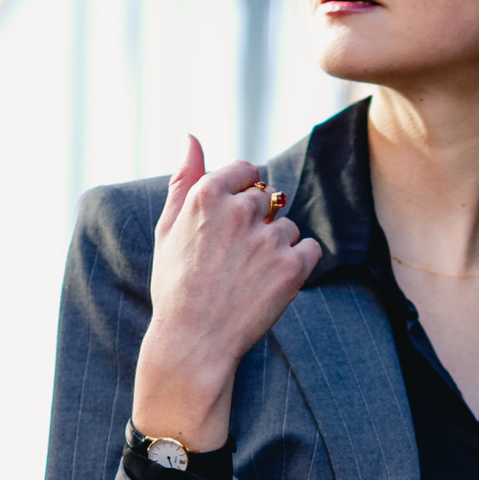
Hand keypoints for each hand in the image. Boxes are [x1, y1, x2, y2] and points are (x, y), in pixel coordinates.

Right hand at [133, 135, 320, 450]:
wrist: (193, 341)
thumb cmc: (175, 287)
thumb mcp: (167, 230)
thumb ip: (183, 181)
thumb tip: (192, 138)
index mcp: (208, 195)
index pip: (247, 170)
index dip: (242, 196)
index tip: (234, 224)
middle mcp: (240, 210)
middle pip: (268, 201)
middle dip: (258, 225)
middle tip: (236, 262)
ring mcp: (269, 238)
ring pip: (289, 228)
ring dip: (278, 248)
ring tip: (250, 279)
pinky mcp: (292, 267)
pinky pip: (311, 250)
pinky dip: (300, 265)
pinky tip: (274, 284)